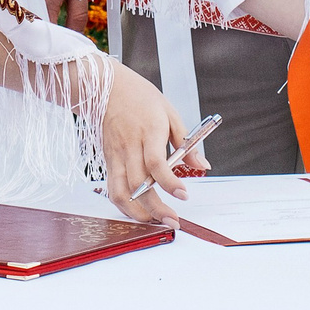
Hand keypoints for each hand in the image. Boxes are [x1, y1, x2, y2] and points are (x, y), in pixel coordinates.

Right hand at [99, 60, 198, 222]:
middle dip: (156, 208)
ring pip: (121, 192)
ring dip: (138, 212)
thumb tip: (203, 165)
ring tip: (155, 221)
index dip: (169, 182)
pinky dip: (124, 206)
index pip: (156, 162)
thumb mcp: (170, 112)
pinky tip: (138, 212)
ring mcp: (115, 155)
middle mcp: (129, 146)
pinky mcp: (107, 161)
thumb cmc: (140, 97)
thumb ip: (187, 142)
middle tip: (173, 220)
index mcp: (148, 130)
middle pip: (139, 184)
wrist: (106, 88)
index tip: (184, 195)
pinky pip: (112, 189)